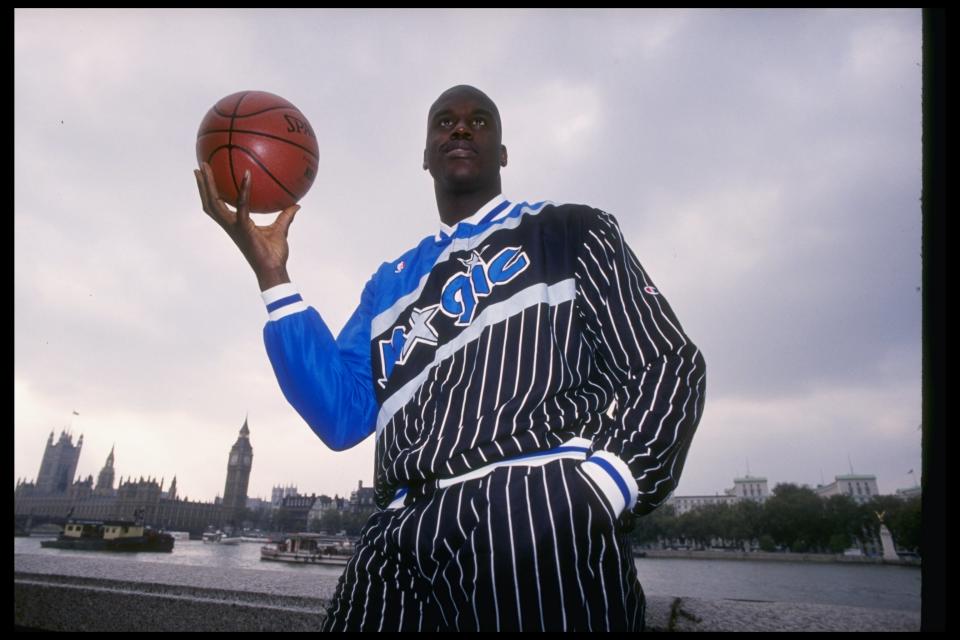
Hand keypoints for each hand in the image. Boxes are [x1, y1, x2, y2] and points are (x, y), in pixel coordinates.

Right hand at [194, 162, 299, 290]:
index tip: (207, 175)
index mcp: (235, 224)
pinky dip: (244, 189)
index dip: (209, 191)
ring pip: (214, 202)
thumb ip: (286, 216)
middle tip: (200, 166)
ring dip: (208, 184)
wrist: (274, 269)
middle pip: (209, 201)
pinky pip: (242, 205)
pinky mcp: (243, 228)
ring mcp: (234, 226)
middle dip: (203, 184)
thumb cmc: (274, 254)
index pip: (217, 205)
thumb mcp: (281, 230)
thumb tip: (296, 205)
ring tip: (205, 167)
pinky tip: (247, 175)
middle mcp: (230, 224)